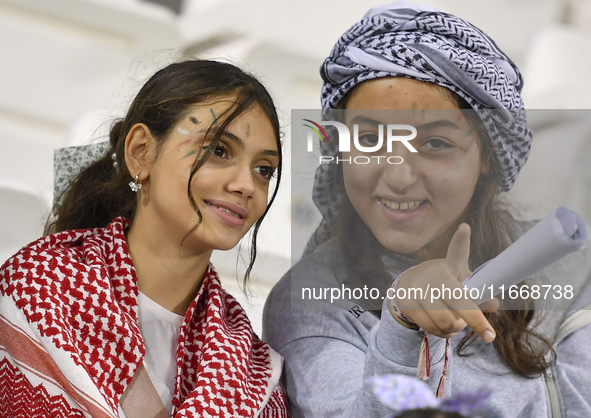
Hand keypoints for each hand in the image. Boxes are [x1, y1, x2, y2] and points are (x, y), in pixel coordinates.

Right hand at [396, 223, 498, 342]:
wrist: (407, 286)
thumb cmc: (444, 283)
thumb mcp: (462, 282)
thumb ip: (480, 292)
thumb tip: (494, 304)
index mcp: (450, 265)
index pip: (456, 251)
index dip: (460, 240)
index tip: (465, 228)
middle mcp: (434, 275)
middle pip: (458, 300)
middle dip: (475, 321)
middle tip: (489, 336)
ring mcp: (420, 290)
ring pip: (446, 321)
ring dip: (457, 328)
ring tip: (455, 322)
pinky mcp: (409, 305)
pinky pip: (435, 329)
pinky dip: (445, 334)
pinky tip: (444, 327)